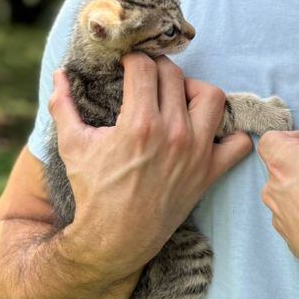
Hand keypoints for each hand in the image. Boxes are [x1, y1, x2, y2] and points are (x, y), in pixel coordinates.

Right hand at [50, 55, 252, 273]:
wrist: (116, 238)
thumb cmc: (93, 191)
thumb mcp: (72, 145)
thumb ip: (63, 105)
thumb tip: (59, 75)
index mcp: (139, 123)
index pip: (145, 67)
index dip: (133, 60)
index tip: (127, 66)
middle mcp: (173, 133)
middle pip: (175, 75)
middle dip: (158, 70)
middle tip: (147, 80)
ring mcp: (196, 152)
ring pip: (212, 96)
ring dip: (195, 90)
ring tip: (177, 99)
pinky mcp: (210, 172)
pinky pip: (239, 142)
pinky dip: (231, 133)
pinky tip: (208, 130)